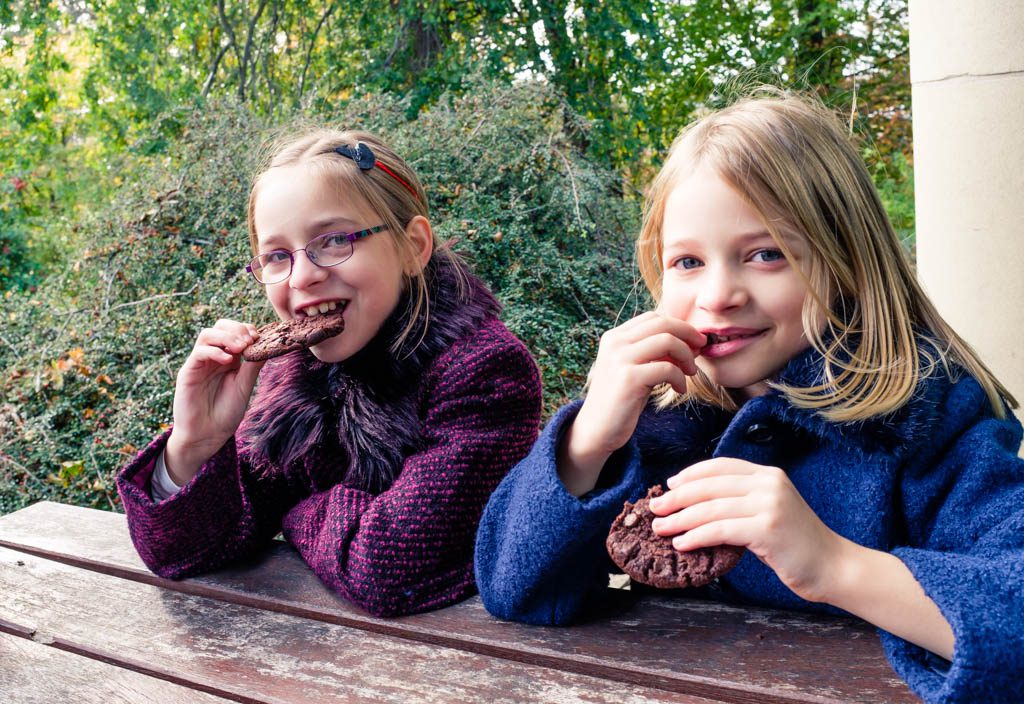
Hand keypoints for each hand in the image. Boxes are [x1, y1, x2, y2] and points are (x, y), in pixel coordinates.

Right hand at [165, 319, 264, 483]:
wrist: (206, 436)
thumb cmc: (226, 413)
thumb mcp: (244, 387)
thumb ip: (252, 367)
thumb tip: (267, 346)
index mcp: (229, 359)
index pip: (235, 332)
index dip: (247, 330)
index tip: (259, 337)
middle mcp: (213, 357)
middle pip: (220, 327)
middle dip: (236, 328)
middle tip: (249, 340)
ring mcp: (200, 363)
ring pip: (207, 334)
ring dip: (226, 336)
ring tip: (240, 347)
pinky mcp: (188, 372)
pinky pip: (198, 353)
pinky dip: (214, 351)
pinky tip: (227, 360)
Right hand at [557, 312, 704, 495]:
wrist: (597, 429)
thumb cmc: (621, 399)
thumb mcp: (635, 368)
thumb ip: (653, 351)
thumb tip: (690, 340)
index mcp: (614, 336)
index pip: (654, 318)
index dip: (679, 326)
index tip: (693, 342)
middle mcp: (615, 342)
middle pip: (663, 324)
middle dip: (689, 335)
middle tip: (700, 350)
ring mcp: (620, 359)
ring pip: (667, 341)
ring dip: (687, 356)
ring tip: (690, 372)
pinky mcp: (629, 378)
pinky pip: (667, 368)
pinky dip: (680, 378)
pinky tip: (679, 389)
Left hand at [648, 458, 843, 602]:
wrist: (832, 566)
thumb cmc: (796, 544)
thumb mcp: (769, 511)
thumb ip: (741, 501)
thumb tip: (695, 503)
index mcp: (767, 474)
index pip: (719, 466)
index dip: (690, 475)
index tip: (669, 486)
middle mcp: (768, 483)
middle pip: (710, 486)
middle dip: (677, 498)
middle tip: (654, 509)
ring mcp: (770, 504)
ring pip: (711, 508)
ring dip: (680, 519)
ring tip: (661, 528)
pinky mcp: (768, 528)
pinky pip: (721, 529)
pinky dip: (696, 536)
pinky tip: (682, 544)